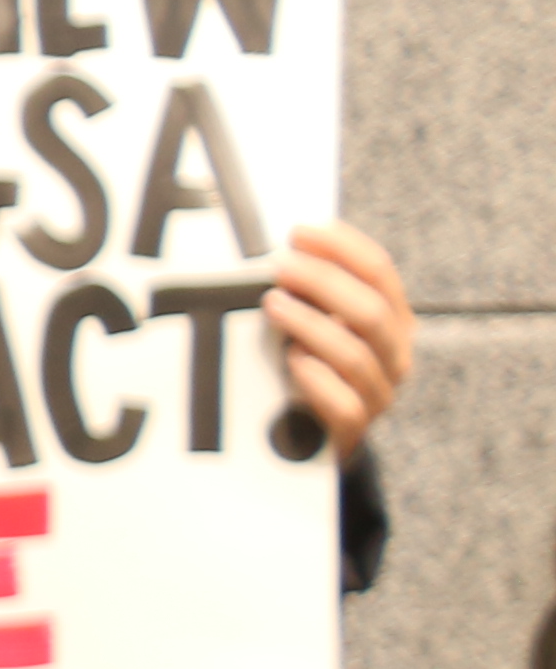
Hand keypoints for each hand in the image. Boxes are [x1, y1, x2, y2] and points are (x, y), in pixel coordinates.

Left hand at [270, 220, 414, 461]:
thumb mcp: (322, 321)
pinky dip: (318, 379)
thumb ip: (314, 289)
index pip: (379, 272)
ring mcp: (378, 393)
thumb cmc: (318, 366)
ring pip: (355, 355)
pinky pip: (345, 405)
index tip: (301, 231)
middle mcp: (394, 354)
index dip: (342, 248)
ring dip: (312, 325)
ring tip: (274, 305)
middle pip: (371, 309)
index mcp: (392, 319)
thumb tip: (283, 245)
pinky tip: (293, 361)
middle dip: (324, 282)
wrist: (321, 436)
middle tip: (281, 266)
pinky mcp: (354, 429)